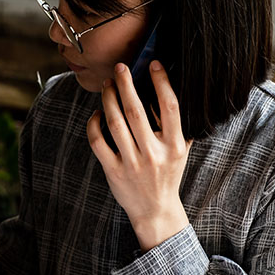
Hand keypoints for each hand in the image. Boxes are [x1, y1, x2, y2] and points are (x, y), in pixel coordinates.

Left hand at [87, 60, 191, 250]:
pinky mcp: (113, 171)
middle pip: (135, 110)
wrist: (155, 209)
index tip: (153, 64)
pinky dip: (94, 124)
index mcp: (174, 146)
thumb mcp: (181, 151)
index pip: (169, 106)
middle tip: (120, 67)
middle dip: (126, 84)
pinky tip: (97, 114)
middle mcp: (153, 154)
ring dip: (108, 99)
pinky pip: (98, 141)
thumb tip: (170, 90)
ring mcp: (132, 163)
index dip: (161, 82)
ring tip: (107, 86)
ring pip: (114, 122)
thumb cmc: (167, 175)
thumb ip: (178, 126)